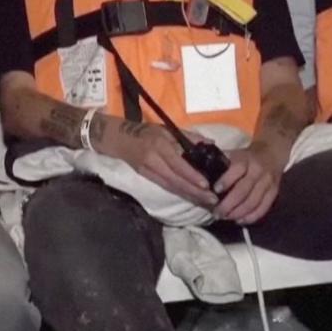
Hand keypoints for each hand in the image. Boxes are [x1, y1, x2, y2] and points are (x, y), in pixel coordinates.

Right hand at [97, 119, 217, 207]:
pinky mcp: (145, 177)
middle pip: (175, 180)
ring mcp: (147, 171)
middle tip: (212, 199)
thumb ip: (189, 136)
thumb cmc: (147, 131)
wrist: (119, 138)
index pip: (177, 164)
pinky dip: (179, 193)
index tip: (207, 185)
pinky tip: (191, 197)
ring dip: (189, 195)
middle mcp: (153, 160)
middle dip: (194, 191)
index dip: (191, 175)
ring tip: (205, 201)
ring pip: (170, 186)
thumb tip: (211, 143)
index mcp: (159, 145)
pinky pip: (165, 187)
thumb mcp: (167, 129)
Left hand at [213, 145, 281, 224]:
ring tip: (226, 218)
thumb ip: (219, 162)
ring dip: (238, 213)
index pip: (237, 169)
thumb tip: (200, 173)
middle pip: (244, 190)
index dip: (226, 180)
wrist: (271, 154)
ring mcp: (268, 182)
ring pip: (253, 202)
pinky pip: (263, 208)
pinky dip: (251, 217)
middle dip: (229, 204)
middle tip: (216, 213)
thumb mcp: (233, 154)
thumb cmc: (245, 157)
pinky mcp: (274, 192)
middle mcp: (258, 170)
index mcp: (245, 159)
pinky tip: (240, 220)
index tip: (215, 190)